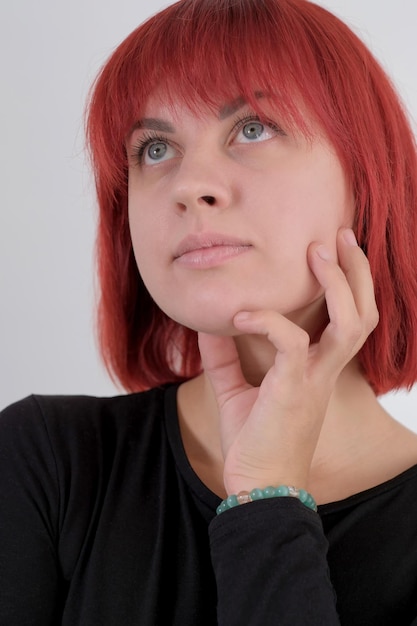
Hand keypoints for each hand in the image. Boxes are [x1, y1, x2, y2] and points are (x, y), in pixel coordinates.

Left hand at [198, 228, 378, 494]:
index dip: (348, 286)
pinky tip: (241, 317)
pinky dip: (269, 321)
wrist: (257, 489)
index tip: (332, 253)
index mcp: (316, 370)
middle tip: (341, 236)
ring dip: (337, 285)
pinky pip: (292, 342)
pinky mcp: (293, 388)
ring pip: (349, 323)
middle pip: (363, 314)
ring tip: (318, 253)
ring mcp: (314, 379)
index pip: (347, 320)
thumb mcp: (233, 391)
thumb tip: (207, 327)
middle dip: (357, 273)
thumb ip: (223, 358)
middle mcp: (324, 371)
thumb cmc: (252, 444)